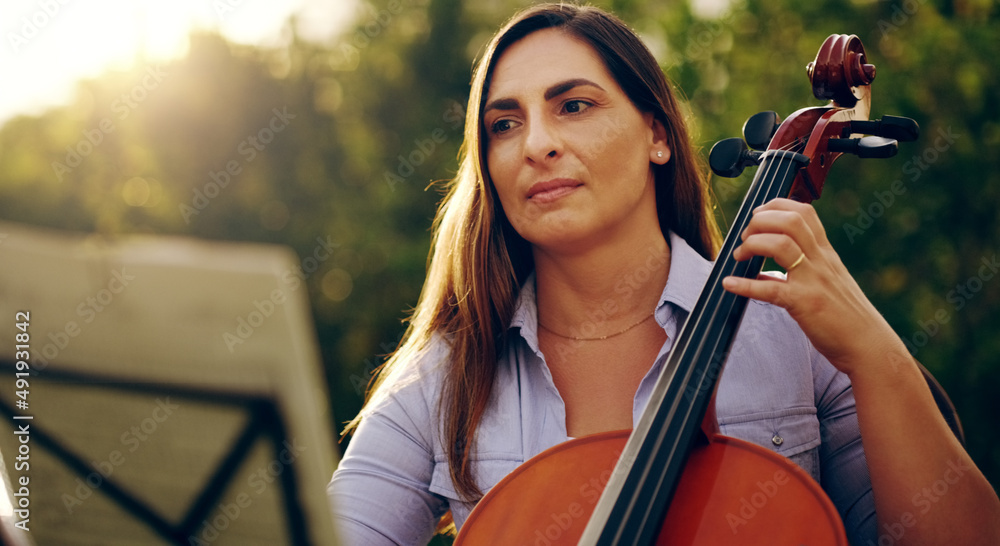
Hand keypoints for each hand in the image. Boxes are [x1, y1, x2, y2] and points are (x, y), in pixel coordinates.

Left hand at [721, 198, 905, 376]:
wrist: (867, 343)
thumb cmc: (845, 315)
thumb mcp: (827, 281)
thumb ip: (801, 269)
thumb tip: (765, 270)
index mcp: (825, 253)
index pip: (803, 212)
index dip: (776, 206)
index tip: (757, 215)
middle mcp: (821, 260)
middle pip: (790, 221)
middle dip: (760, 221)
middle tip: (745, 237)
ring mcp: (813, 280)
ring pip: (781, 245)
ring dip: (752, 245)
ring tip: (739, 256)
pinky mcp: (804, 304)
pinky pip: (770, 289)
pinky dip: (745, 285)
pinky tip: (729, 284)